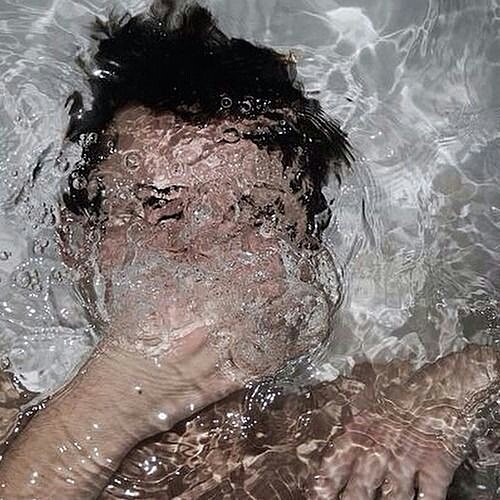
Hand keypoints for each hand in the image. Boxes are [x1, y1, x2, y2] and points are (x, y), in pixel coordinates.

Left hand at [309, 346, 499, 499]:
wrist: (446, 385)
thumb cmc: (406, 388)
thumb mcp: (373, 397)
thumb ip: (357, 416)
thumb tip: (343, 426)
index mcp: (360, 431)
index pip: (336, 462)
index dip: (326, 482)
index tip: (316, 495)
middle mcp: (380, 449)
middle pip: (360, 487)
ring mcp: (407, 460)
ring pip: (392, 498)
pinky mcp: (435, 467)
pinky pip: (429, 497)